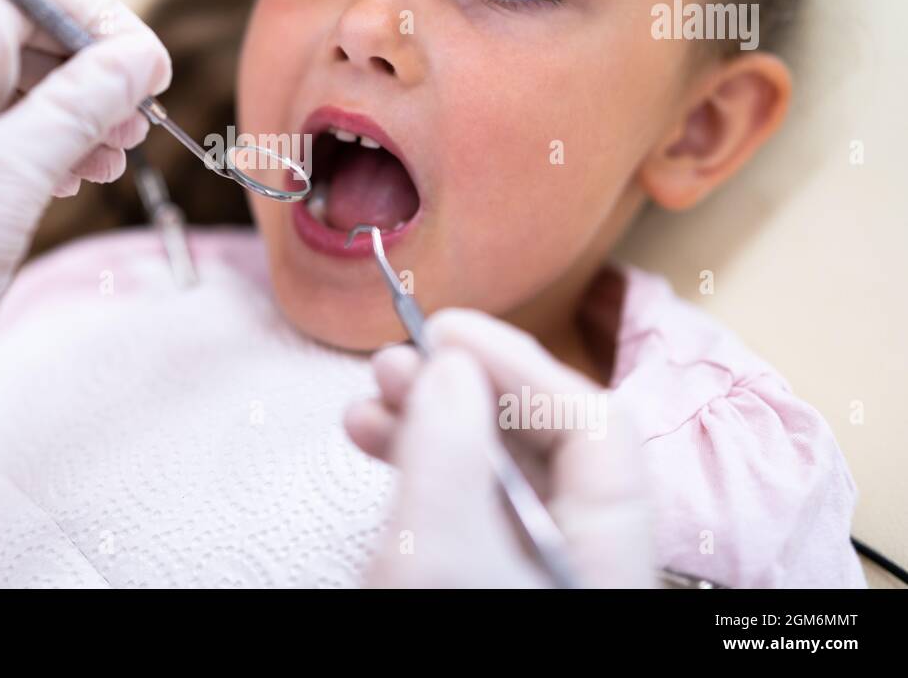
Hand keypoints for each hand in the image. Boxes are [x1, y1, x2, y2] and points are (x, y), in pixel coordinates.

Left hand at [0, 0, 169, 551]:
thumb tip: (139, 56)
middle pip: (3, 35)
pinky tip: (61, 177)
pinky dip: (12, 142)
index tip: (148, 68)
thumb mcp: (20, 176)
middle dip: (80, 75)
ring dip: (54, 113)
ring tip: (108, 160)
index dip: (97, 23)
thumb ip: (86, 102)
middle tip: (135, 123)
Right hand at [347, 308, 653, 587]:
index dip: (519, 363)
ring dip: (430, 419)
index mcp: (607, 552)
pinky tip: (373, 439)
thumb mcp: (439, 558)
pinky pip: (467, 503)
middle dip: (464, 386)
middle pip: (543, 440)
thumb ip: (449, 457)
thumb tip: (451, 365)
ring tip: (371, 398)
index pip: (593, 424)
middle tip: (398, 360)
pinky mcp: (488, 578)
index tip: (445, 332)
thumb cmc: (442, 659)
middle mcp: (580, 553)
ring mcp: (534, 568)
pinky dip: (421, 465)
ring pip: (498, 470)